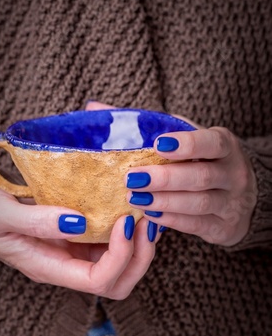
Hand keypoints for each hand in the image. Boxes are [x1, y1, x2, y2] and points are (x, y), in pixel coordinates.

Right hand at [0, 178, 158, 298]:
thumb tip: (79, 222)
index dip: (119, 255)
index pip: (96, 280)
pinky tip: (131, 209)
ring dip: (139, 245)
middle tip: (146, 221)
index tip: (124, 221)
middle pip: (118, 283)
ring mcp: (73, 254)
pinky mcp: (77, 238)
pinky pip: (112, 244)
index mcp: (47, 267)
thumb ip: (36, 220)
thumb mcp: (0, 214)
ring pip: (121, 267)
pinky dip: (129, 232)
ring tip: (145, 213)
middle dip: (139, 257)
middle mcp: (66, 267)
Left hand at [86, 101, 257, 246]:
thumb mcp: (182, 138)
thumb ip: (145, 125)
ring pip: (198, 203)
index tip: (158, 144)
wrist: (240, 196)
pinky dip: (171, 220)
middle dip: (165, 178)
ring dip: (164, 201)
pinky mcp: (223, 227)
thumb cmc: (200, 160)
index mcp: (224, 145)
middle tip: (133, 178)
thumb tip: (95, 108)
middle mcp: (233, 173)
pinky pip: (196, 225)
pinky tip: (149, 215)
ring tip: (135, 198)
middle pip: (201, 176)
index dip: (187, 144)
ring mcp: (230, 203)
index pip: (211, 143)